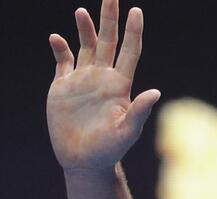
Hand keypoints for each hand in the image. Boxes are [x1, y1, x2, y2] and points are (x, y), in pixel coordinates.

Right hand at [47, 0, 159, 172]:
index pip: (130, 51)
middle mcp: (103, 78)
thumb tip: (155, 92)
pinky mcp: (63, 87)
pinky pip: (63, 61)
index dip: (134, 31)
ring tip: (82, 11)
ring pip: (85, 47)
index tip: (136, 11)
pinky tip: (56, 37)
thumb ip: (139, 112)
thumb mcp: (127, 131)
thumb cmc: (109, 150)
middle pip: (108, 41)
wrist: (84, 160)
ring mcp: (83, 80)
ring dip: (84, 29)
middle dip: (109, 19)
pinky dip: (60, 48)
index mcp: (120, 85)